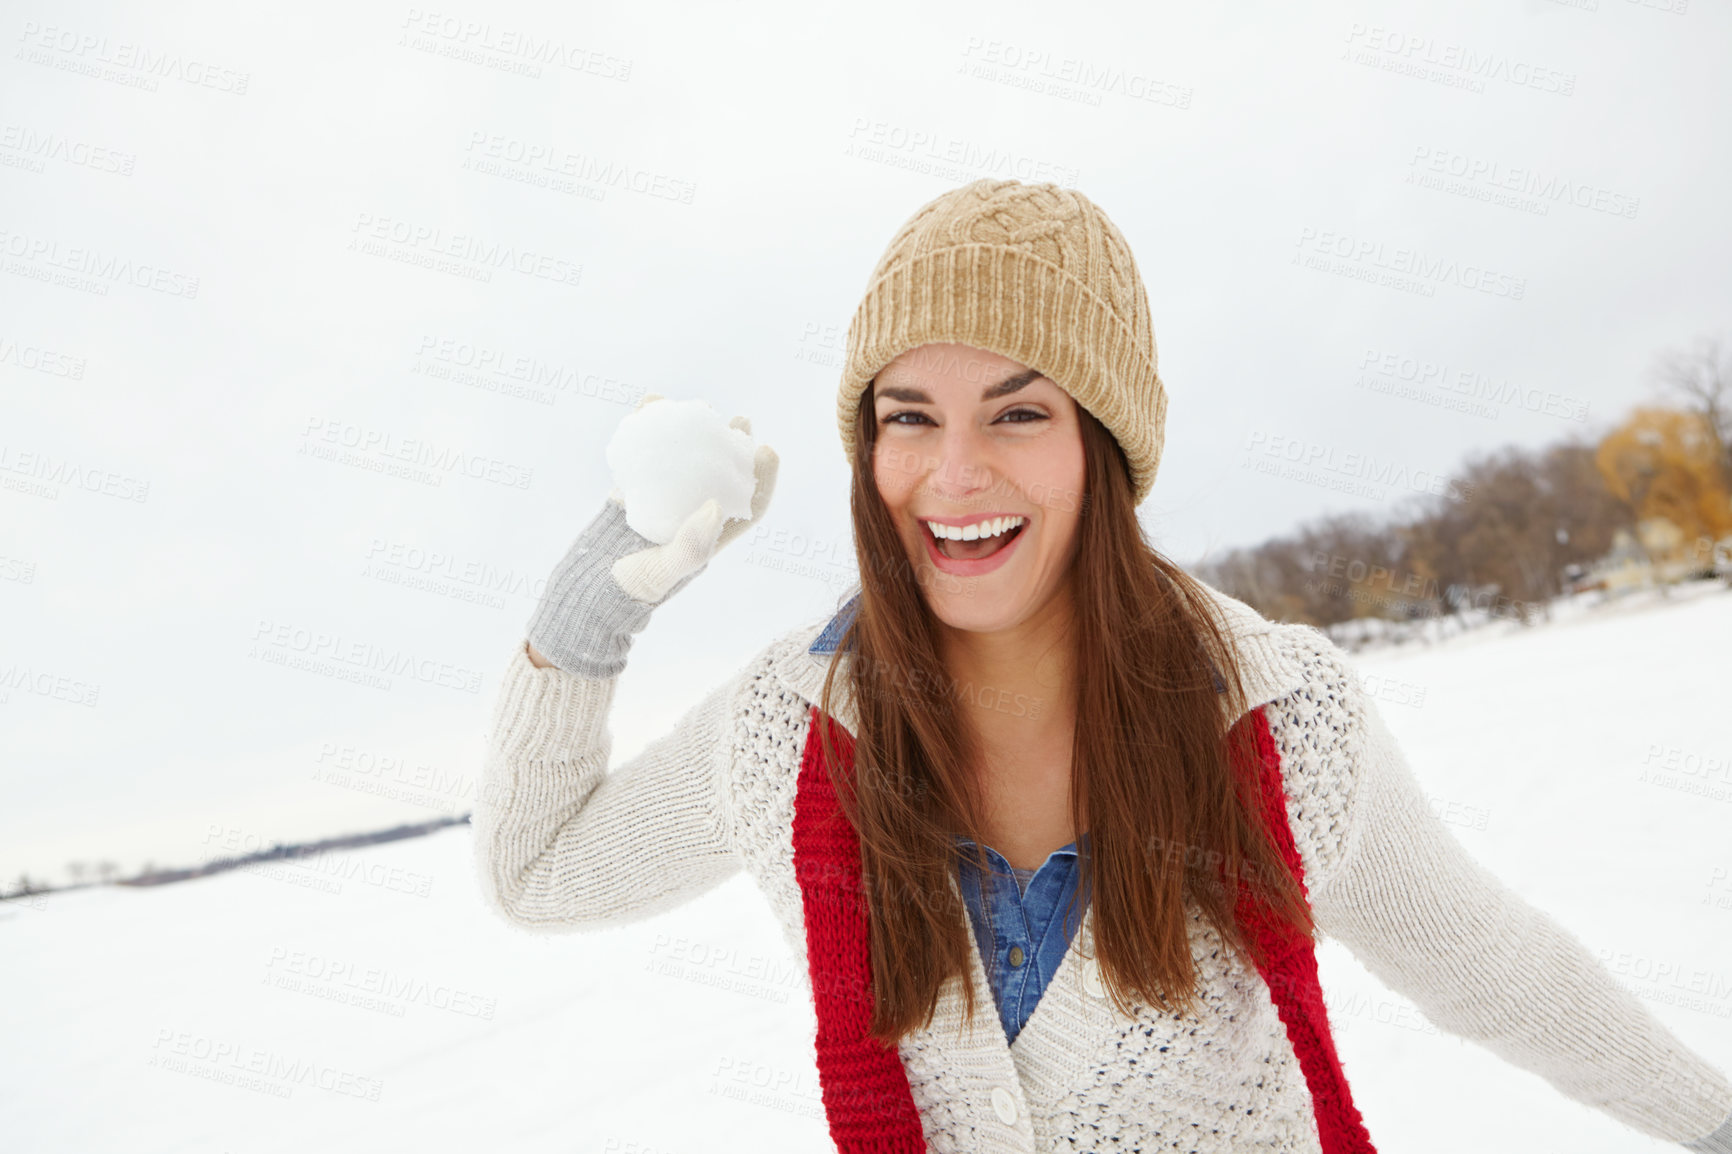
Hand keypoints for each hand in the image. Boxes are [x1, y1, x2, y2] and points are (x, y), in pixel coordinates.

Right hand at [606, 393, 778, 602]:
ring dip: (693, 433)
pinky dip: (649, 432)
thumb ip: (690, 545)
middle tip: (739, 419)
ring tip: (696, 406)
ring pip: (685, 461)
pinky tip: (649, 405)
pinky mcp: (633, 491)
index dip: (761, 478)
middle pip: (721, 476)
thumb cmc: (628, 590)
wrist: (585, 590)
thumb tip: (716, 506)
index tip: (767, 450)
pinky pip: (647, 457)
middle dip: (733, 447)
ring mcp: (662, 501)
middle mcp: (690, 517)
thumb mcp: (661, 573)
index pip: (747, 506)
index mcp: (709, 538)